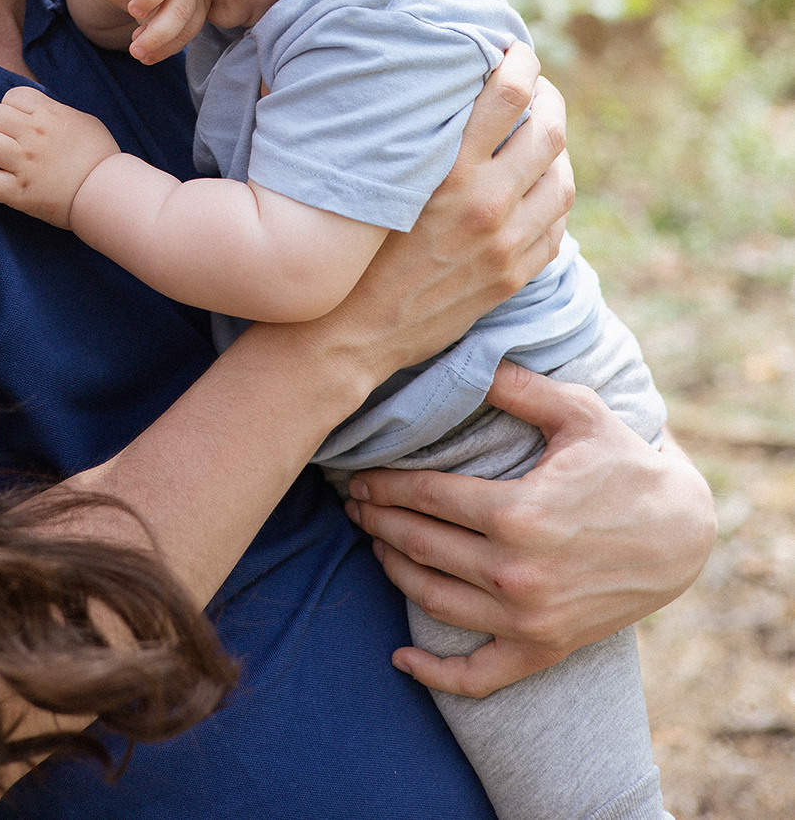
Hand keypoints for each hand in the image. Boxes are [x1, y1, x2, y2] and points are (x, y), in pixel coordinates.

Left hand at [0, 87, 120, 227]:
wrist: (110, 192)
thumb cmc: (99, 155)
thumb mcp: (81, 120)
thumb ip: (53, 112)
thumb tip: (32, 110)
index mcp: (49, 114)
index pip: (11, 96)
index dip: (7, 107)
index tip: (11, 120)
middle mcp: (32, 134)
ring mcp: (24, 163)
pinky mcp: (19, 192)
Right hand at [318, 44, 573, 382]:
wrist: (352, 330)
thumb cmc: (352, 243)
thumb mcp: (379, 177)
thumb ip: (415, 135)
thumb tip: (433, 84)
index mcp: (449, 170)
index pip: (508, 95)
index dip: (522, 63)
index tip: (518, 50)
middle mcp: (486, 204)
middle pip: (549, 131)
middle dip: (550, 98)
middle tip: (539, 87)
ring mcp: (506, 244)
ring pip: (563, 179)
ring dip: (559, 149)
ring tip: (543, 135)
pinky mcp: (513, 276)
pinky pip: (557, 227)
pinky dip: (555, 197)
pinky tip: (538, 187)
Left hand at [345, 361, 716, 698]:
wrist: (680, 534)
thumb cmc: (624, 465)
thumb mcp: (577, 412)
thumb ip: (517, 386)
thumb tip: (467, 357)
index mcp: (518, 513)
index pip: (426, 497)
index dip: (385, 484)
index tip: (360, 475)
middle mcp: (515, 573)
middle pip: (420, 545)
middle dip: (378, 521)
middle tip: (354, 504)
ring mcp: (528, 619)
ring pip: (433, 600)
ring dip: (394, 571)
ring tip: (375, 543)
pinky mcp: (543, 650)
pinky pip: (478, 677)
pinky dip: (435, 675)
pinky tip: (400, 659)